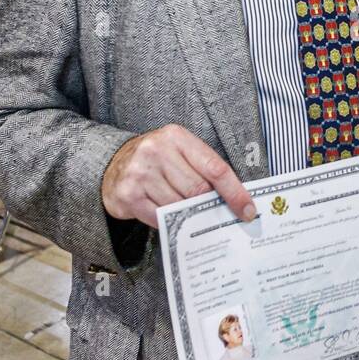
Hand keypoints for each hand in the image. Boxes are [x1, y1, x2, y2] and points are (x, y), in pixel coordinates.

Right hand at [102, 124, 254, 228]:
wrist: (111, 164)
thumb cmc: (155, 160)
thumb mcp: (178, 152)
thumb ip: (203, 169)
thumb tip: (235, 199)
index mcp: (176, 137)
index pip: (215, 168)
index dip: (235, 192)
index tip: (247, 210)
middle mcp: (156, 151)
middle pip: (199, 189)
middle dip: (211, 206)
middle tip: (218, 216)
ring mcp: (140, 173)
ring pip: (180, 205)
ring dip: (189, 215)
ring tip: (190, 216)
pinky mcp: (128, 195)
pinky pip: (160, 218)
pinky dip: (170, 222)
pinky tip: (170, 219)